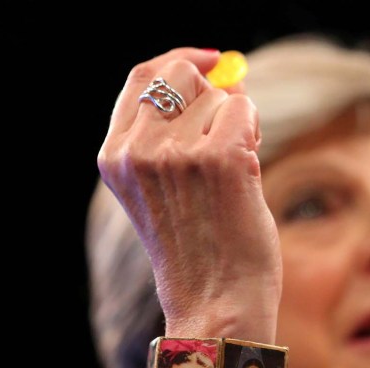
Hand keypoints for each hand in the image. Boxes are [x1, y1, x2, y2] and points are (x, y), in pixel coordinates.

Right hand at [97, 48, 281, 342]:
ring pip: (219, 95)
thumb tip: (225, 77)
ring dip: (238, 122)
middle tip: (232, 130)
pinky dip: (254, 132)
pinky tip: (248, 172)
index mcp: (116, 158)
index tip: (208, 63)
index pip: (141, 78)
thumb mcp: (166, 191)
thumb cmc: (201, 251)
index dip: (178, 61)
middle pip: (181, 74)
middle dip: (215, 92)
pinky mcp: (219, 159)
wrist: (218, 304)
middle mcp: (138, 151)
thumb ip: (178, 134)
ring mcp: (176, 154)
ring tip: (235, 173)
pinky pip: (245, 111)